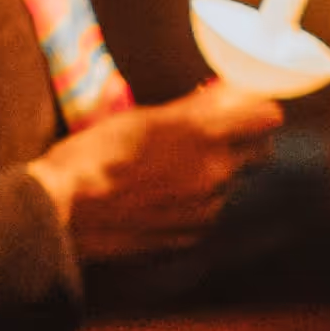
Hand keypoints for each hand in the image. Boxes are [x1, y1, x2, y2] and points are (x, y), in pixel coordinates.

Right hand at [30, 80, 280, 261]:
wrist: (61, 210)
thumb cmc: (93, 155)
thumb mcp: (143, 118)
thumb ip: (193, 108)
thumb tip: (226, 93)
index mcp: (204, 137)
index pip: (267, 117)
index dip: (258, 109)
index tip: (245, 105)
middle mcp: (215, 175)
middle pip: (259, 153)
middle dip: (243, 141)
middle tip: (213, 134)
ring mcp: (205, 211)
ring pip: (229, 185)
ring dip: (213, 174)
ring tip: (168, 170)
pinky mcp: (190, 237)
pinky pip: (206, 213)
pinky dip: (193, 203)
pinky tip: (158, 197)